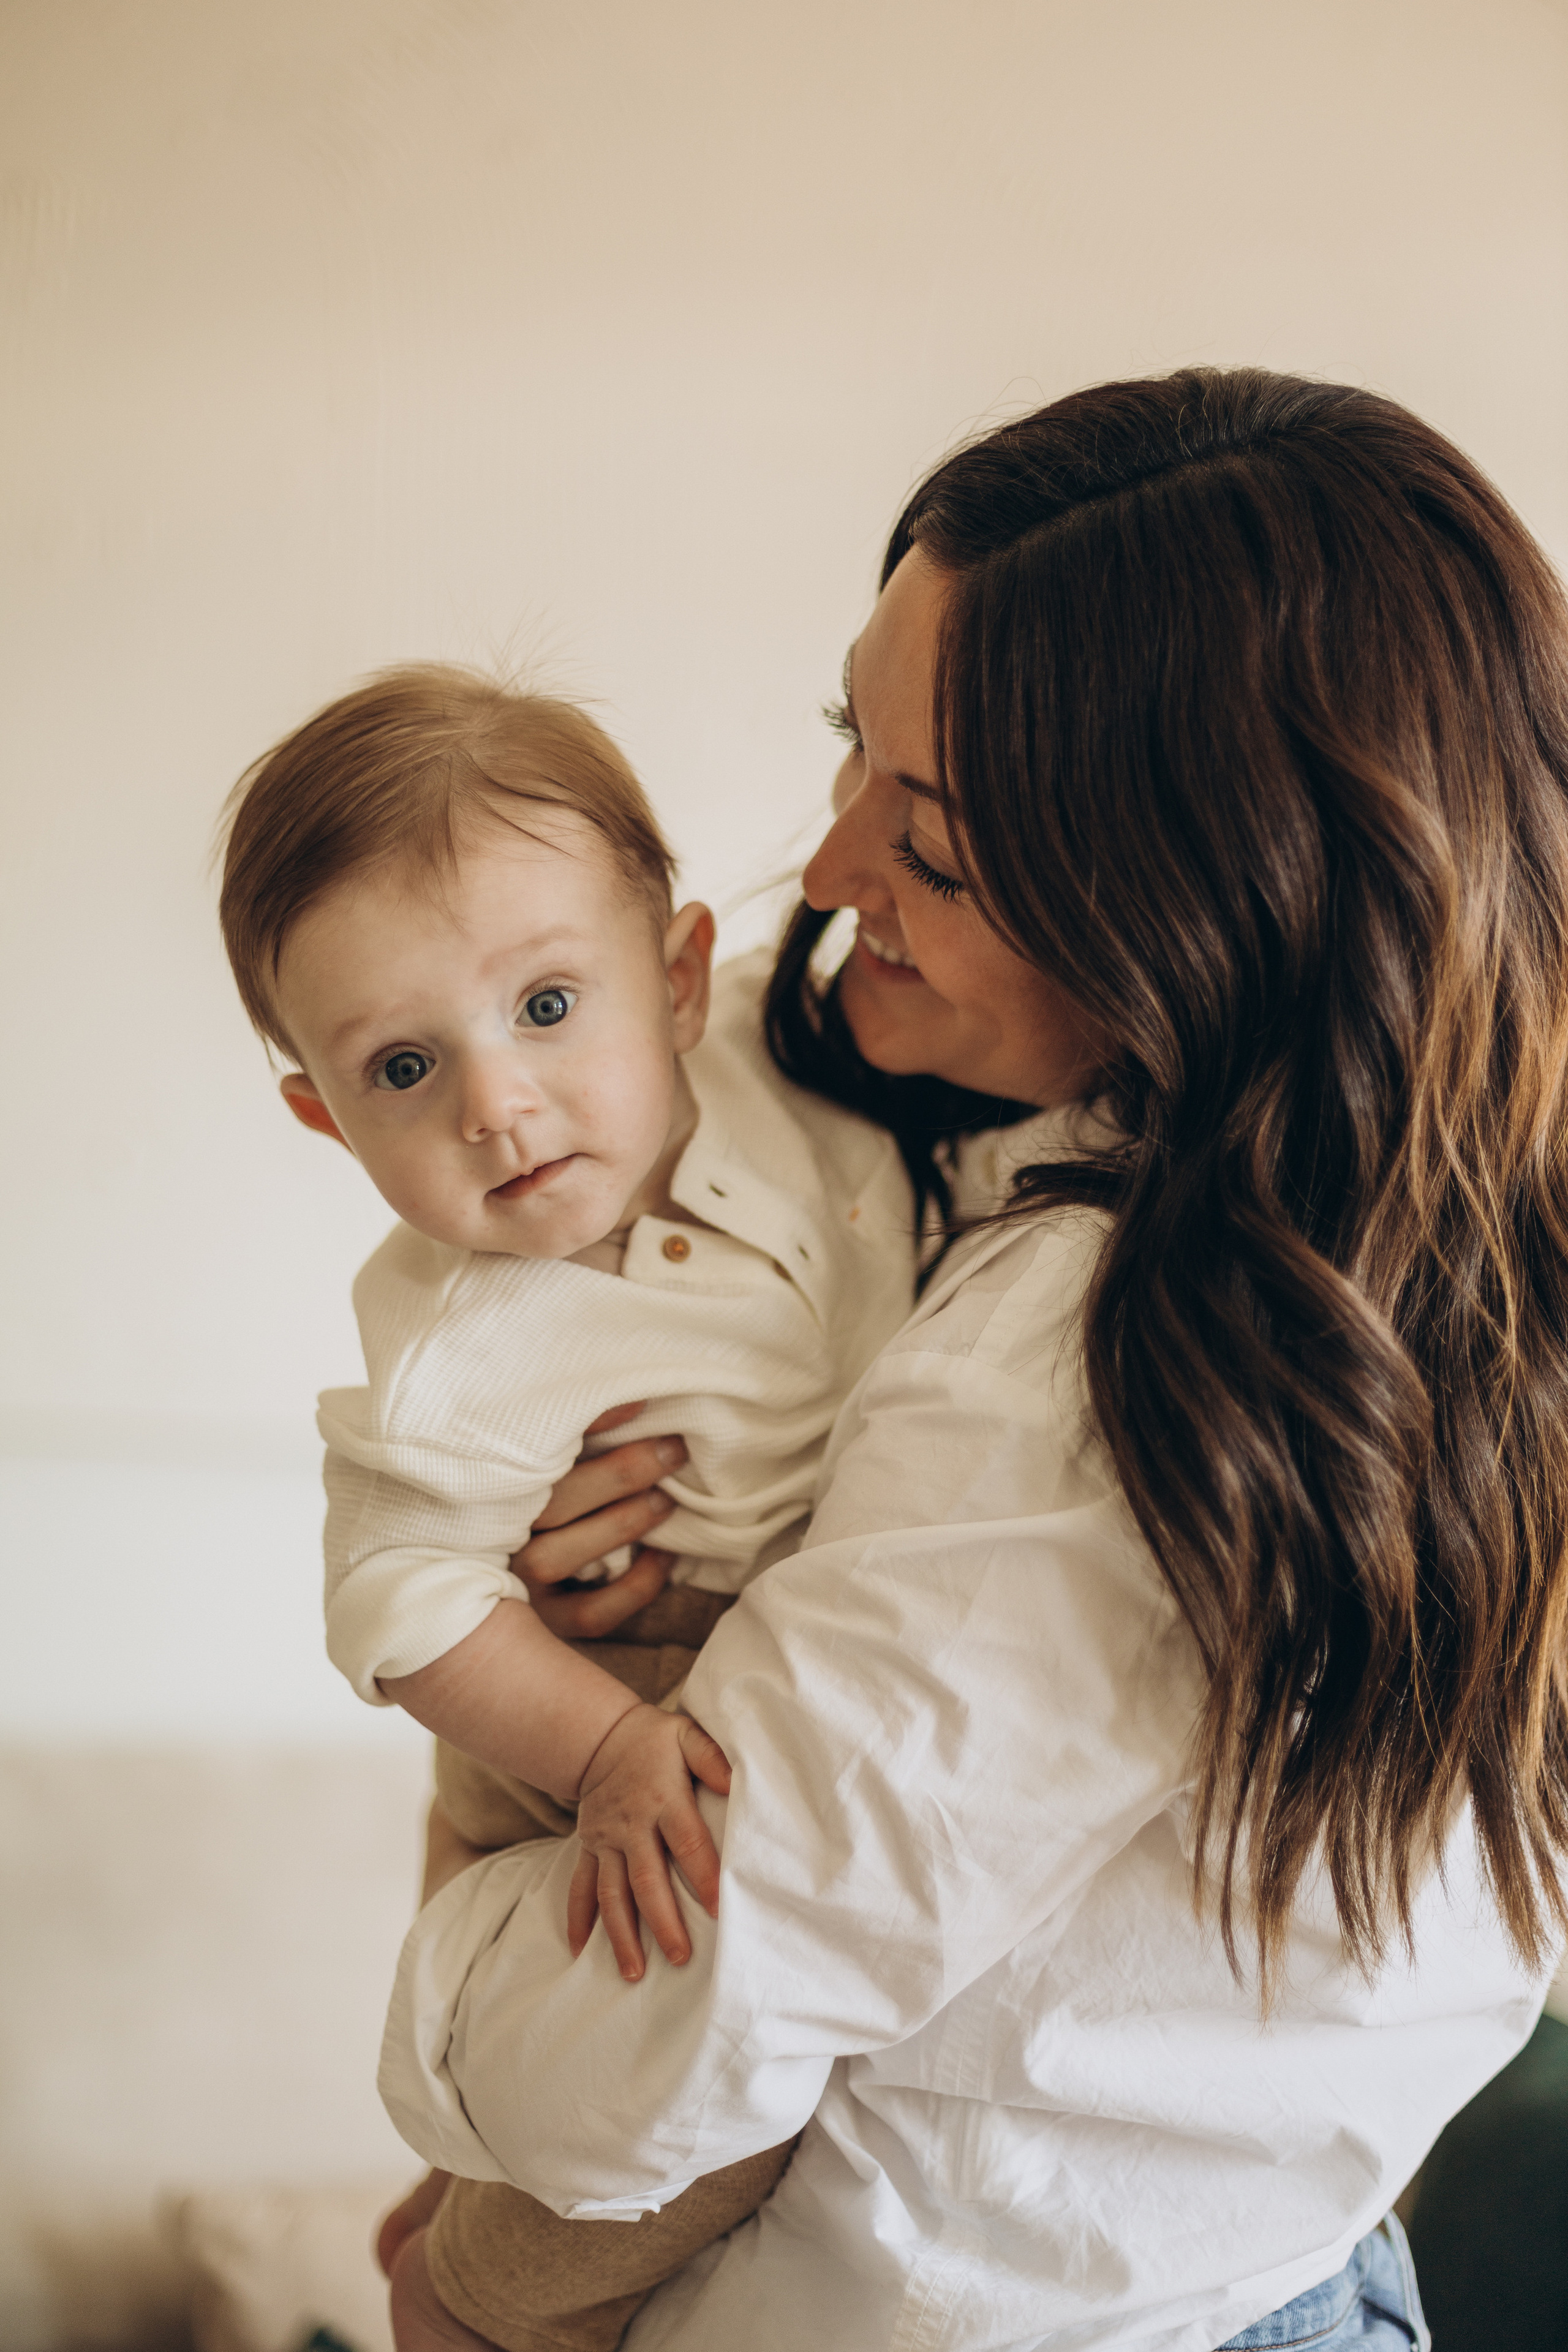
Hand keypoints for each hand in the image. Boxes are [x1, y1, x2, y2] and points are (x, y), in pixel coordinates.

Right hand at [510, 1404, 688, 1638]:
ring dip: (619, 1525)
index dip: (587, 1425)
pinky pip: (589, 1613)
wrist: (505, 1589)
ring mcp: (514, 1585)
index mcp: (489, 1488)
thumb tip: (636, 1399)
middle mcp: (492, 1538)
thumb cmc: (544, 1498)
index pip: (526, 1451)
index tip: (638, 1403)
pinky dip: (634, 1586)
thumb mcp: (551, 1460)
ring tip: (666, 1500)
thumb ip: (581, 1431)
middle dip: (618, 1475)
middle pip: (547, 1504)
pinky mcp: (545, 1625)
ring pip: (555, 1558)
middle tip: (672, 1450)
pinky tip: (665, 1555)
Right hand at [567, 1706, 731, 1979]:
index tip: (717, 1910)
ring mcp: (605, 1840)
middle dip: (663, 1922)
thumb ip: (712, 1759)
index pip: (687, 1843)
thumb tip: (736, 1783)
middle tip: (680, 1959)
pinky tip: (579, 1951)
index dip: (703, 1876)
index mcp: (663, 1800)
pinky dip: (578, 1919)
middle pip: (647, 1880)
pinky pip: (580, 1886)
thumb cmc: (656, 1741)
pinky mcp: (588, 1847)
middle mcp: (631, 1826)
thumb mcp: (687, 1737)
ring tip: (634, 1973)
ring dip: (621, 1935)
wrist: (600, 1737)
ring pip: (611, 1894)